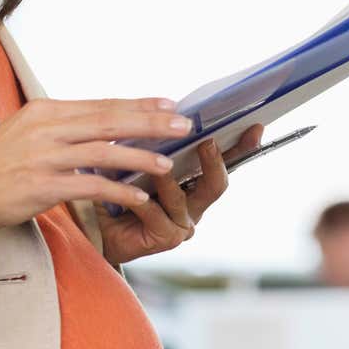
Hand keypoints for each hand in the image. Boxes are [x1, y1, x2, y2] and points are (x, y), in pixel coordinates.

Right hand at [0, 98, 189, 232]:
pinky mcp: (40, 186)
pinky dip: (117, 191)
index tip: (169, 103)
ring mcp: (43, 157)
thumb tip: (102, 125)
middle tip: (184, 124)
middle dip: (150, 122)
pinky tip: (139, 197)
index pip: (101, 104)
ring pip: (103, 152)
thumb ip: (62, 127)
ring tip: (168, 163)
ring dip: (139, 158)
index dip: (138, 104)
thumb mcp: (26, 133)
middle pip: (109, 121)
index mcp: (44, 111)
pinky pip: (89, 186)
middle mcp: (45, 128)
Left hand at [98, 125, 264, 263]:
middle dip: (214, 161)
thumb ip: (157, 143)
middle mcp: (195, 204)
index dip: (242, 146)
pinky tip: (125, 188)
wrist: (94, 226)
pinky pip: (154, 212)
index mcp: (196, 183)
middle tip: (207, 142)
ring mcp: (183, 223)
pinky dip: (139, 198)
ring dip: (165, 178)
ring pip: (180, 197)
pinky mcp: (165, 238)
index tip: (254, 126)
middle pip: (217, 184)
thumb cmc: (118, 189)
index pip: (226, 162)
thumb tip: (170, 110)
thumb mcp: (139, 159)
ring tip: (154, 161)